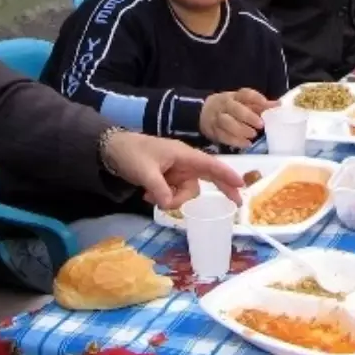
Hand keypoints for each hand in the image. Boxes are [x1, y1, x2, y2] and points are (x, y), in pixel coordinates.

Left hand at [101, 131, 243, 208]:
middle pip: (208, 177)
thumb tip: (168, 205)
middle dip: (221, 189)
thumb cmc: (132, 153)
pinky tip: (147, 194)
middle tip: (237, 203)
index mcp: (183, 155)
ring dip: (172, 199)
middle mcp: (184, 163)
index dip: (226, 174)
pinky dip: (164, 198)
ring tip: (149, 196)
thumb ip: (159, 188)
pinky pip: (175, 193)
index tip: (241, 184)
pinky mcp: (169, 179)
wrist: (113, 150)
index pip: (210, 164)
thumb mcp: (144, 172)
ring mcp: (177, 172)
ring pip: (187, 191)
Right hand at [200, 89, 274, 149]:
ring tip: (253, 135)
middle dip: (248, 116)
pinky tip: (246, 144)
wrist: (203, 112)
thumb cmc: (231, 107)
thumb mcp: (243, 103)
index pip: (245, 94)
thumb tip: (278, 105)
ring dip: (241, 130)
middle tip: (260, 124)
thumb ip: (260, 105)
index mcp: (234, 96)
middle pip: (235, 109)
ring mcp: (217, 117)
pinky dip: (235, 141)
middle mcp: (224, 105)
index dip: (256, 98)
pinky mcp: (213, 130)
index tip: (265, 103)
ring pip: (227, 122)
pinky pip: (223, 135)